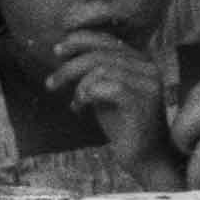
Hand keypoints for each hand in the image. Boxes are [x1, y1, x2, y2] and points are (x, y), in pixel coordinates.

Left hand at [40, 29, 171, 158]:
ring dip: (79, 87)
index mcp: (141, 61)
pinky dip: (88, 94)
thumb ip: (95, 73)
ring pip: (102, 70)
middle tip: (51, 83)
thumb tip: (67, 53)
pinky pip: (109, 87)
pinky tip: (80, 107)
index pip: (108, 40)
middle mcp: (148, 68)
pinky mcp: (143, 102)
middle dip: (70, 67)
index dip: (80, 41)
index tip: (57, 51)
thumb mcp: (105, 93)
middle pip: (100, 54)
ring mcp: (148, 84)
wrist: (146, 159)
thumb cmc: (124, 126)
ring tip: (75, 104)